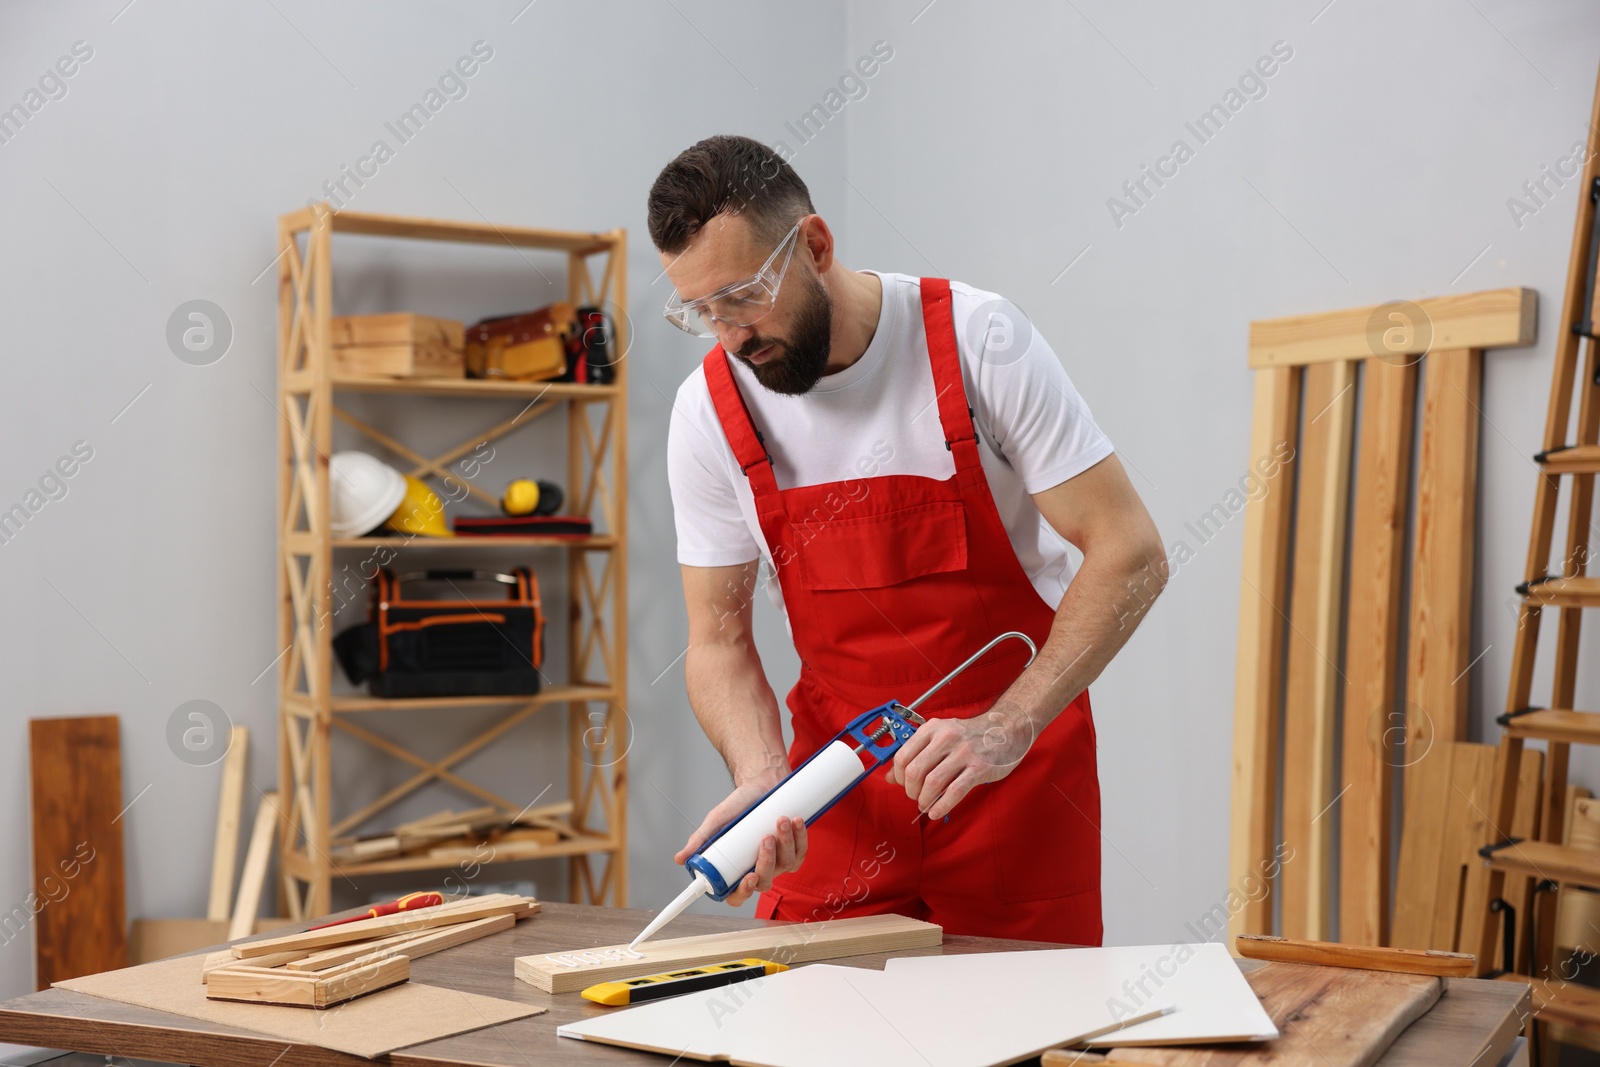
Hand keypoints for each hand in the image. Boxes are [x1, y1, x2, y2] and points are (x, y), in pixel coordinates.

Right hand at [675, 782, 808, 906]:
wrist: (762, 784)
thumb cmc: (740, 805)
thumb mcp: (717, 821)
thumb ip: (701, 840)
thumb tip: (679, 859)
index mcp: (738, 870)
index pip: (738, 895)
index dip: (743, 892)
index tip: (748, 877)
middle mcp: (759, 870)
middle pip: (765, 882)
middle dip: (767, 861)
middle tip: (765, 838)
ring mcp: (779, 862)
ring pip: (786, 865)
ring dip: (785, 843)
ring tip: (779, 820)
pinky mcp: (796, 850)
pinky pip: (801, 852)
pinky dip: (800, 836)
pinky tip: (795, 821)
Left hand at [885, 705, 1034, 819]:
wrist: (1004, 730)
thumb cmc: (968, 736)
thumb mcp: (939, 737)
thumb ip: (915, 754)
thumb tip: (890, 777)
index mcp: (932, 729)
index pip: (902, 756)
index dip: (898, 776)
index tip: (902, 784)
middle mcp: (946, 738)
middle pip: (914, 771)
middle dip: (910, 791)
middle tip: (915, 797)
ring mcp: (963, 753)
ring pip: (932, 783)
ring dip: (924, 800)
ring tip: (926, 805)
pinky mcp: (979, 768)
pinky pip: (954, 791)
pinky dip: (941, 806)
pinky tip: (936, 812)